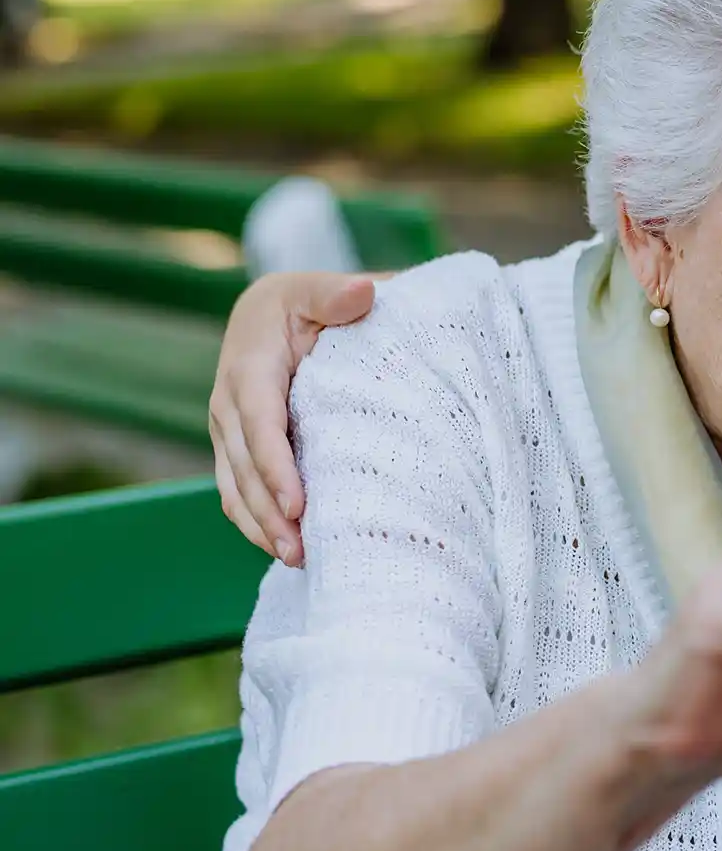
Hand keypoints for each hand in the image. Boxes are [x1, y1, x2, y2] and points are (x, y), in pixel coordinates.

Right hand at [210, 270, 382, 564]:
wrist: (275, 312)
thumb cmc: (307, 302)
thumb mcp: (319, 290)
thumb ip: (337, 293)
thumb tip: (364, 293)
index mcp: (249, 367)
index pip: (259, 423)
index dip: (274, 466)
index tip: (297, 504)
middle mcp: (228, 404)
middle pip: (243, 467)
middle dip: (268, 512)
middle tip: (300, 550)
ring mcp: (228, 430)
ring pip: (235, 487)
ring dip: (260, 527)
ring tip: (297, 560)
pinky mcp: (235, 448)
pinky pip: (237, 491)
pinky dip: (256, 522)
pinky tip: (286, 548)